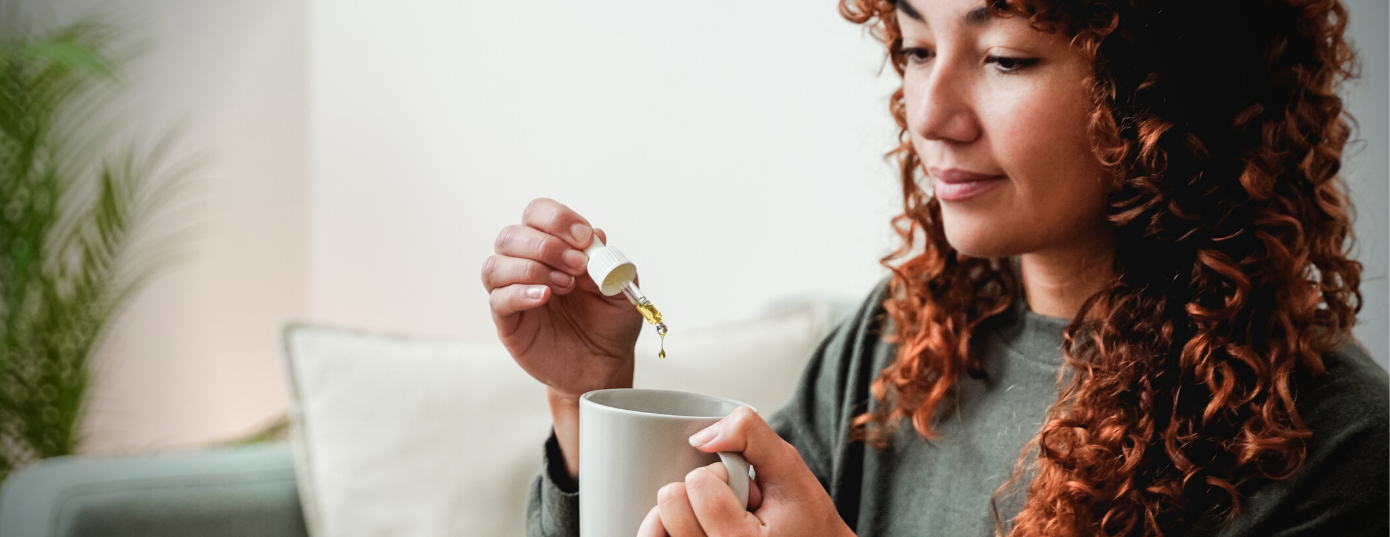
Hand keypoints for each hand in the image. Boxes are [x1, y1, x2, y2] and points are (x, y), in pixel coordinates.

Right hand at [482, 198, 643, 476]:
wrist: (604, 366)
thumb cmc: (610, 324)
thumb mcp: (622, 289)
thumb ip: (610, 261)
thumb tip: (596, 234)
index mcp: (554, 248)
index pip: (537, 214)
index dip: (557, 219)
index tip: (584, 238)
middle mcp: (528, 264)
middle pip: (511, 235)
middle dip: (545, 245)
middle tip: (577, 266)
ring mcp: (513, 292)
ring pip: (495, 264)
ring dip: (531, 267)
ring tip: (565, 285)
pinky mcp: (508, 322)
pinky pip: (497, 299)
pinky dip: (519, 293)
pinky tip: (544, 297)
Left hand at [636, 407, 854, 536]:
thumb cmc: (804, 520)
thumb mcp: (790, 469)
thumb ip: (751, 436)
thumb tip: (701, 436)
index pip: (698, 485)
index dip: (718, 474)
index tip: (743, 488)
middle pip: (670, 504)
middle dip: (698, 493)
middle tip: (730, 506)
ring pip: (654, 528)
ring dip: (678, 512)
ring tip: (710, 519)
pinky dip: (663, 528)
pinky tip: (690, 526)